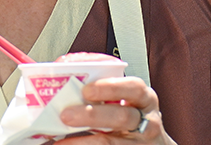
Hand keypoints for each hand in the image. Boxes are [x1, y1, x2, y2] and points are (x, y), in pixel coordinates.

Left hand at [56, 77, 175, 143]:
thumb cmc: (130, 117)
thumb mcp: (125, 101)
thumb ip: (102, 90)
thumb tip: (63, 73)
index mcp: (144, 98)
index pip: (133, 88)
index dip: (110, 87)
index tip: (86, 89)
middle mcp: (148, 121)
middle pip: (122, 117)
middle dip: (91, 115)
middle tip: (66, 115)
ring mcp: (142, 143)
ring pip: (113, 142)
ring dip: (84, 141)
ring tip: (62, 141)